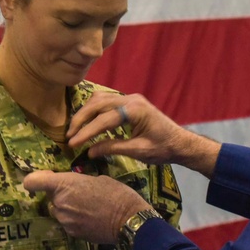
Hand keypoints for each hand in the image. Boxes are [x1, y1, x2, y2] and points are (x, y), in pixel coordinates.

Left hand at [23, 170, 150, 243]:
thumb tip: (74, 186)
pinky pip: (68, 223)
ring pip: (59, 211)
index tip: (48, 177)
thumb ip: (79, 182)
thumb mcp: (98, 179)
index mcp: (64, 185)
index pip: (32, 182)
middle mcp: (59, 203)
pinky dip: (76, 220)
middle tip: (80, 193)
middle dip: (60, 194)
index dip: (36, 179)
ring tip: (89, 207)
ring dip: (68, 208)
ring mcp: (64, 221)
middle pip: (50, 197)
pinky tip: (92, 218)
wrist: (130, 221)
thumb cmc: (117, 193)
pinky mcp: (72, 233)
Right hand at [67, 92, 219, 175]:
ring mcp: (130, 98)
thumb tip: (89, 151)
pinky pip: (106, 101)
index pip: (104, 119)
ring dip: (85, 113)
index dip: (86, 132)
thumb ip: (113, 148)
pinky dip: (94, 110)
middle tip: (68, 136)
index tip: (72, 143)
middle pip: (98, 104)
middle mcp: (131, 99)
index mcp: (135, 110)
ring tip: (75, 130)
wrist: (180, 142)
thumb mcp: (138, 151)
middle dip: (81, 119)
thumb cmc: (163, 148)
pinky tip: (87, 123)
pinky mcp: (130, 102)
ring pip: (100, 99)